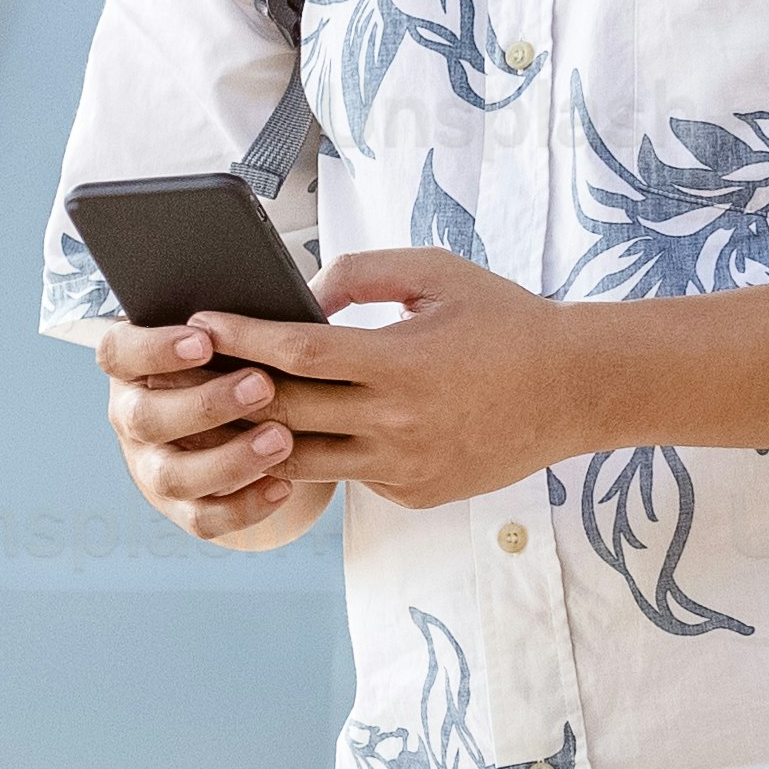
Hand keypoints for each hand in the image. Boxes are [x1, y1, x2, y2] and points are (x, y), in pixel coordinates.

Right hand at [100, 317, 333, 552]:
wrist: (232, 414)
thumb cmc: (230, 357)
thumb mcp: (224, 330)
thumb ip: (241, 316)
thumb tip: (301, 297)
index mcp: (130, 365)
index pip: (118, 353)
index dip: (155, 349)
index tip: (204, 340)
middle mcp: (131, 417)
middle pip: (146, 418)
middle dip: (205, 404)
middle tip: (263, 385)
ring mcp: (150, 466)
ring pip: (172, 476)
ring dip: (228, 459)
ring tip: (281, 439)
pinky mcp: (180, 507)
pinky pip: (202, 519)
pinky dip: (243, 506)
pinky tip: (283, 485)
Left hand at [201, 249, 637, 514]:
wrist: (576, 389)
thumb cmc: (506, 320)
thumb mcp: (438, 274)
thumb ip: (362, 274)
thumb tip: (301, 295)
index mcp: (401, 363)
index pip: (299, 354)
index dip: (244, 337)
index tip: (202, 323)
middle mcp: (398, 424)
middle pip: (288, 413)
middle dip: (233, 390)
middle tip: (191, 370)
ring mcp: (404, 468)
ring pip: (307, 460)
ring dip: (261, 437)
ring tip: (224, 410)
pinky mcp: (413, 494)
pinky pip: (350, 476)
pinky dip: (321, 454)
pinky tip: (293, 434)